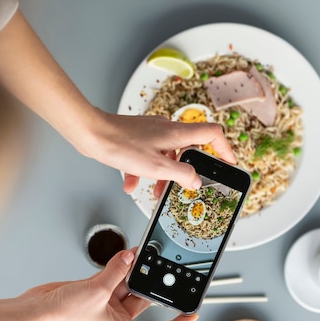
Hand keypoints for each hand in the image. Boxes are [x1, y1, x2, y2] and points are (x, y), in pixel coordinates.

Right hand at [19, 248, 197, 320]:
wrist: (36, 312)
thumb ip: (115, 272)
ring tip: (143, 255)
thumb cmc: (62, 317)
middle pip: (142, 301)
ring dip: (132, 272)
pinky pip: (111, 278)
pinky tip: (123, 255)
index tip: (190, 315)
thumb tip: (129, 258)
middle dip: (150, 284)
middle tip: (162, 268)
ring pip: (126, 286)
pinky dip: (117, 268)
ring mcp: (103, 305)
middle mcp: (115, 319)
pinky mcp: (92, 292)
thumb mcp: (97, 291)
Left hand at [77, 109, 236, 195]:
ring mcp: (151, 133)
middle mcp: (166, 129)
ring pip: (165, 156)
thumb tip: (196, 180)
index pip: (212, 134)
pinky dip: (142, 171)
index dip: (224, 148)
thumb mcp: (157, 167)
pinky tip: (130, 184)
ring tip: (154, 191)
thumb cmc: (121, 145)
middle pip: (188, 149)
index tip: (227, 163)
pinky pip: (146, 156)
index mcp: (177, 133)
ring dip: (162, 175)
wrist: (91, 134)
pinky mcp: (136, 138)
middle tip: (183, 186)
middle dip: (185, 170)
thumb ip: (181, 174)